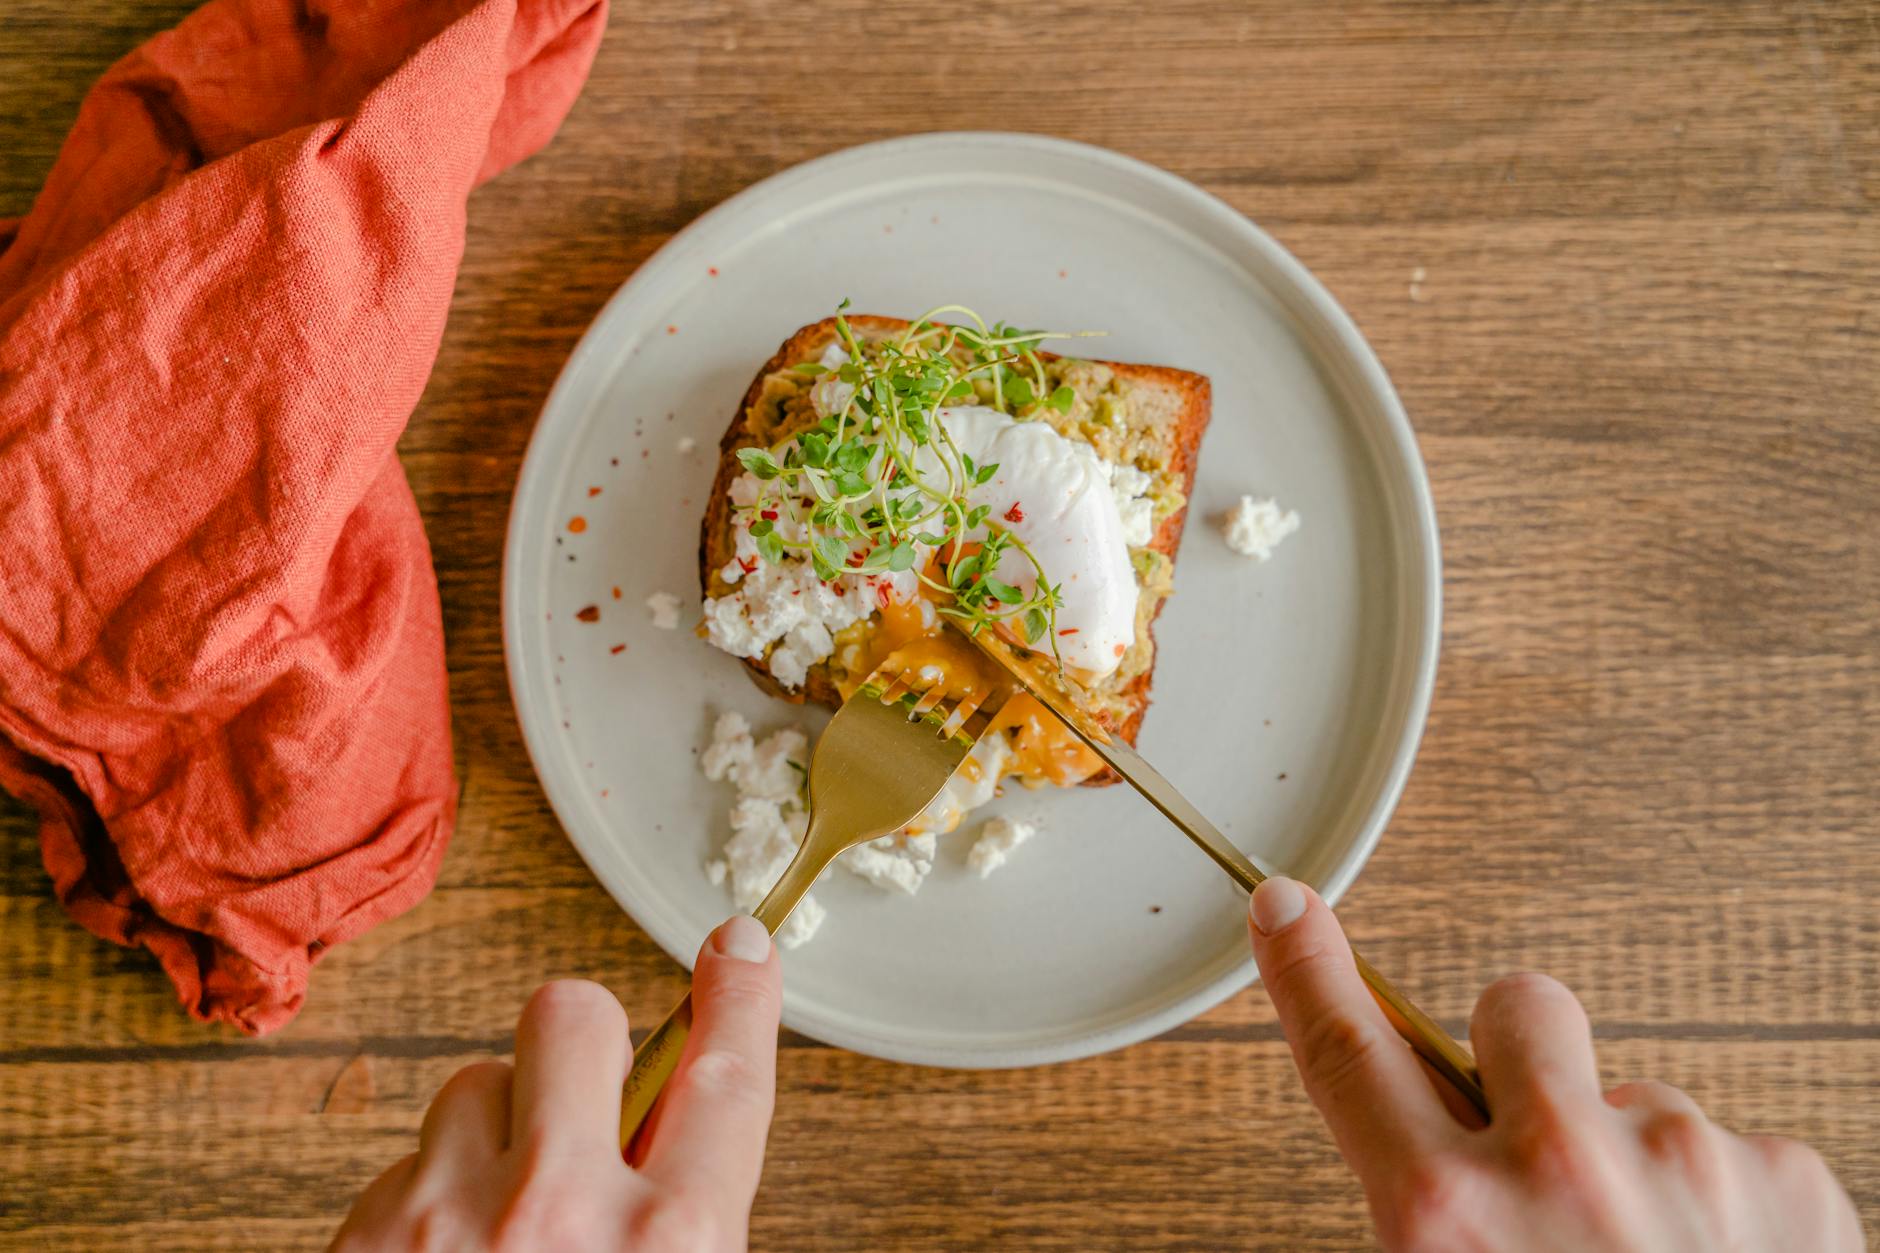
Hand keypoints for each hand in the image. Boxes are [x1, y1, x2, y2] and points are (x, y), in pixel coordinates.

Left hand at [331, 915, 781, 1251]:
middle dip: (579, 1040)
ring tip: (496, 1227)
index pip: (725, 1077)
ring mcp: (451, 1217)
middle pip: (575, 1016)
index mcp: (669, 1242)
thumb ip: (682, 1207)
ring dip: (492, 1137)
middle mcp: (561, 1212)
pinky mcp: (366, 1235)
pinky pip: (406, 1162)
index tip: (736, 947)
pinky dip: (428, 1202)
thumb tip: (667, 1108)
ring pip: (475, 1083)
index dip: (739, 997)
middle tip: (577, 1100)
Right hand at [1247, 877, 1861, 1251]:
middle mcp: (1560, 1170)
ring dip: (1634, 1162)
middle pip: (1516, 1008)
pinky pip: (1731, 1151)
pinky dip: (1723, 1205)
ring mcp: (1685, 1164)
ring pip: (1636, 1097)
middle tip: (1541, 1155)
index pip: (1346, 1053)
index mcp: (1448, 1220)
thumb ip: (1428, 1218)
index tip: (1286, 908)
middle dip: (1524, 1059)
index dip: (1306, 970)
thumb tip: (1423, 1156)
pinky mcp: (1788, 1181)